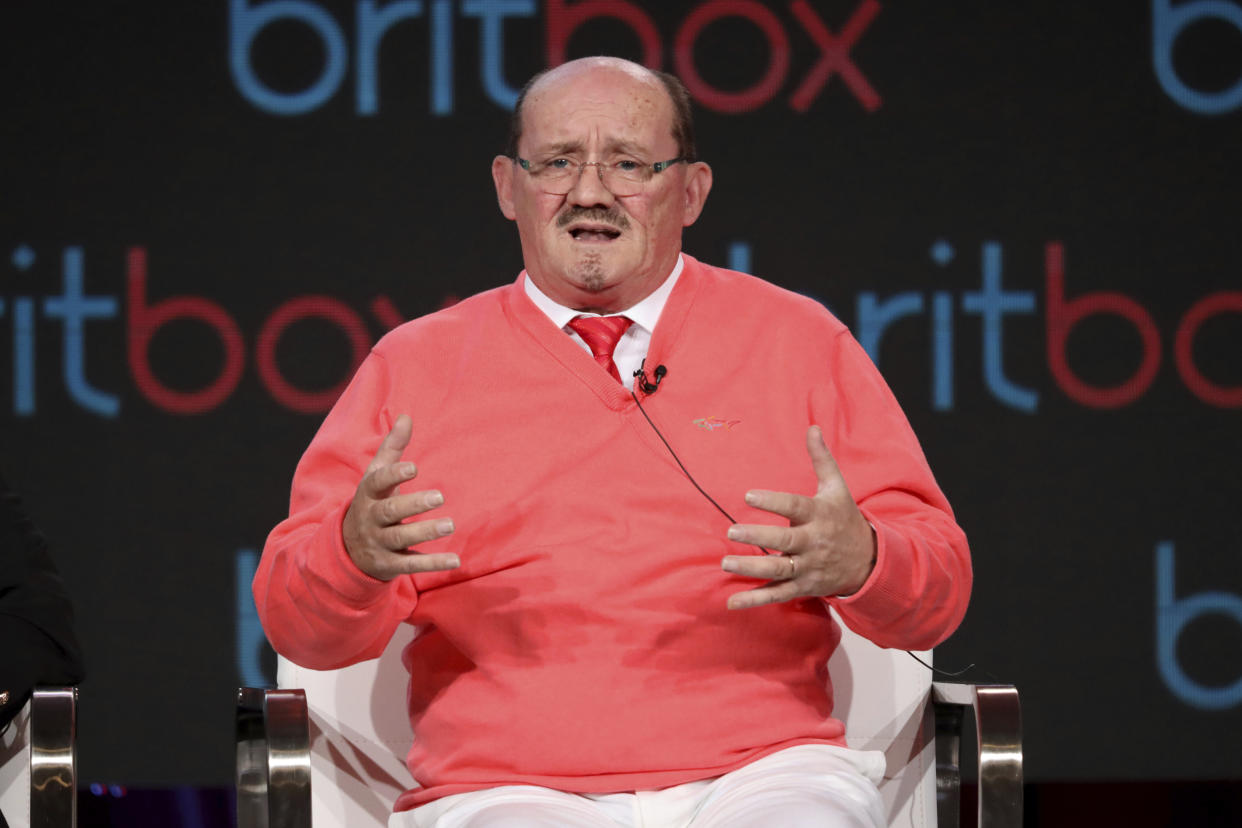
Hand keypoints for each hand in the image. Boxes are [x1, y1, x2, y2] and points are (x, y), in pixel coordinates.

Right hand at [342, 414, 459, 579]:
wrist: (347, 549)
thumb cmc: (371, 503)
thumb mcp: (375, 476)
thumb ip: (392, 448)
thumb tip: (406, 417)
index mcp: (368, 495)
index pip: (377, 482)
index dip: (394, 475)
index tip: (414, 467)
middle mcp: (370, 519)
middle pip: (389, 512)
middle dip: (413, 504)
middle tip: (439, 497)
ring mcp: (378, 543)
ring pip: (400, 538)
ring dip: (425, 532)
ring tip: (450, 525)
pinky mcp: (389, 564)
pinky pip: (410, 565)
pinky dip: (433, 563)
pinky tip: (455, 560)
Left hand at [721, 425, 875, 609]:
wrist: (869, 561)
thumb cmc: (845, 518)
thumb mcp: (837, 488)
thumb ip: (821, 459)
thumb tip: (812, 427)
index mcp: (820, 515)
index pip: (795, 506)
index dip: (773, 501)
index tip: (748, 495)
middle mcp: (814, 543)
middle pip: (785, 542)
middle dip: (759, 538)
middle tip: (731, 531)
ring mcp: (808, 568)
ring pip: (779, 571)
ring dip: (752, 569)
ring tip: (726, 562)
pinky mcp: (803, 587)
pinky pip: (778, 595)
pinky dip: (755, 600)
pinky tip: (732, 602)